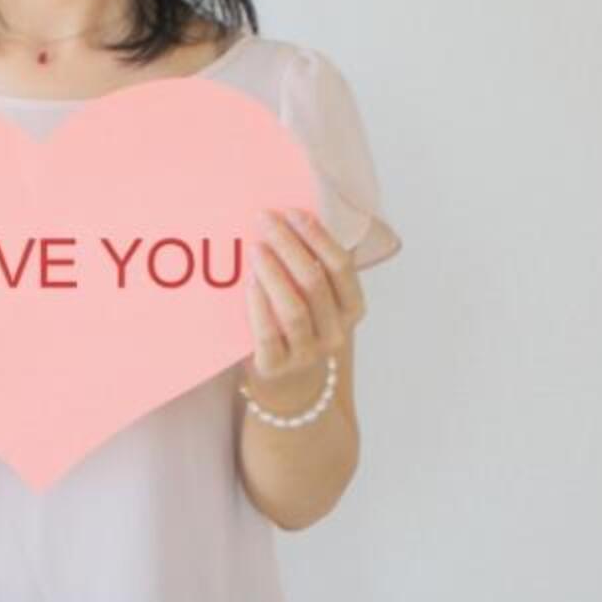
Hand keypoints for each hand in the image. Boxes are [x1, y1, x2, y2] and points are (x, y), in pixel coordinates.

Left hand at [241, 207, 365, 395]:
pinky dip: (258, 305)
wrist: (290, 388)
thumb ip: (316, 269)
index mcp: (352, 310)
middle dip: (289, 245)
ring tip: (256, 247)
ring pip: (293, 308)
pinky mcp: (276, 367)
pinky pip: (267, 333)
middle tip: (265, 219)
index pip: (341, 267)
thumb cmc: (302, 330)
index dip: (318, 237)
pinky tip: (249, 282)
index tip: (293, 212)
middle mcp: (336, 333)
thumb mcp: (320, 304)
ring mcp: (307, 353)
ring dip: (274, 273)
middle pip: (314, 281)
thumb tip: (293, 219)